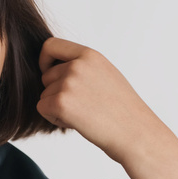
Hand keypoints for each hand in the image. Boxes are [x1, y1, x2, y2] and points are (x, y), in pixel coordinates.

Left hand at [36, 37, 167, 164]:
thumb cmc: (123, 110)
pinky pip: (42, 108)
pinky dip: (54, 118)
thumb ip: (82, 67)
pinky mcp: (60, 102)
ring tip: (84, 114)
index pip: (51, 45)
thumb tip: (53, 69)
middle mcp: (77, 65)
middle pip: (46, 76)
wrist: (135, 133)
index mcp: (90, 55)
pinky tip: (77, 122)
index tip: (48, 73)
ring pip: (44, 94)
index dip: (45, 60)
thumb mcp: (105, 75)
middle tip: (82, 106)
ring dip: (57, 107)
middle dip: (56, 92)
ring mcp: (68, 83)